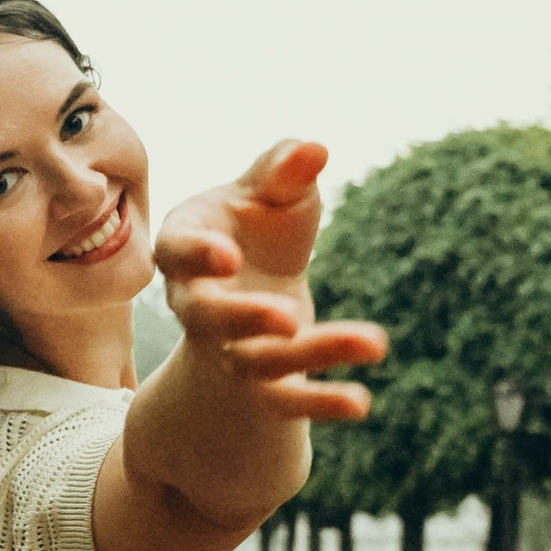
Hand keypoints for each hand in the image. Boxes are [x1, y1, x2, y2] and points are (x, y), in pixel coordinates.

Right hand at [154, 139, 385, 424]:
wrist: (256, 291)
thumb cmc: (258, 228)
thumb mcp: (269, 192)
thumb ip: (284, 170)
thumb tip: (316, 149)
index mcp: (185, 250)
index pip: (176, 253)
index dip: (197, 256)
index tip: (228, 255)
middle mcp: (198, 306)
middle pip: (207, 320)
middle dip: (242, 320)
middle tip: (286, 318)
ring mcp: (229, 351)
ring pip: (259, 361)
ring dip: (313, 354)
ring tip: (374, 341)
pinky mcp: (264, 387)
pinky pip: (287, 401)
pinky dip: (321, 402)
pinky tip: (361, 401)